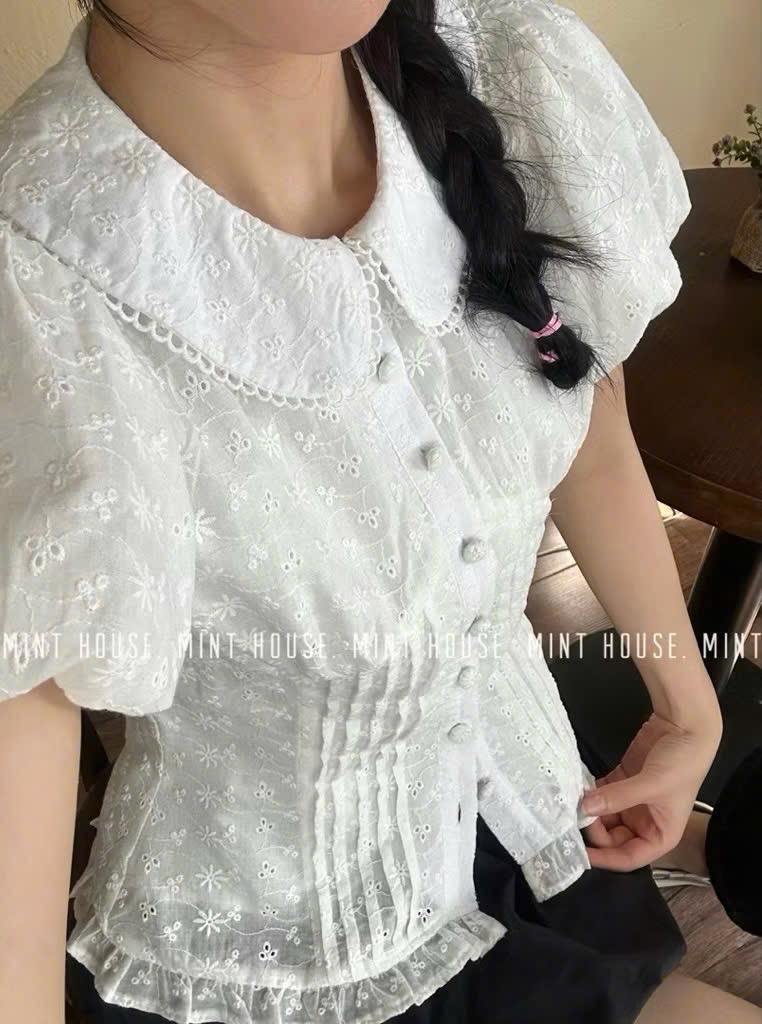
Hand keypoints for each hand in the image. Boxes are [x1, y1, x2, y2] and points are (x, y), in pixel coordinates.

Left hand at [580, 710, 721, 871]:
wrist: (686, 726)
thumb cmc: (682, 763)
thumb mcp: (652, 784)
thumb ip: (618, 797)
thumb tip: (586, 808)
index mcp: (660, 835)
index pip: (628, 857)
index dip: (605, 858)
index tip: (581, 854)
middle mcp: (645, 822)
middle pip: (611, 837)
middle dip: (593, 830)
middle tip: (574, 817)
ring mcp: (631, 801)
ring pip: (603, 815)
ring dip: (588, 810)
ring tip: (571, 802)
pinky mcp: (621, 780)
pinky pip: (600, 793)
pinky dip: (589, 792)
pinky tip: (577, 788)